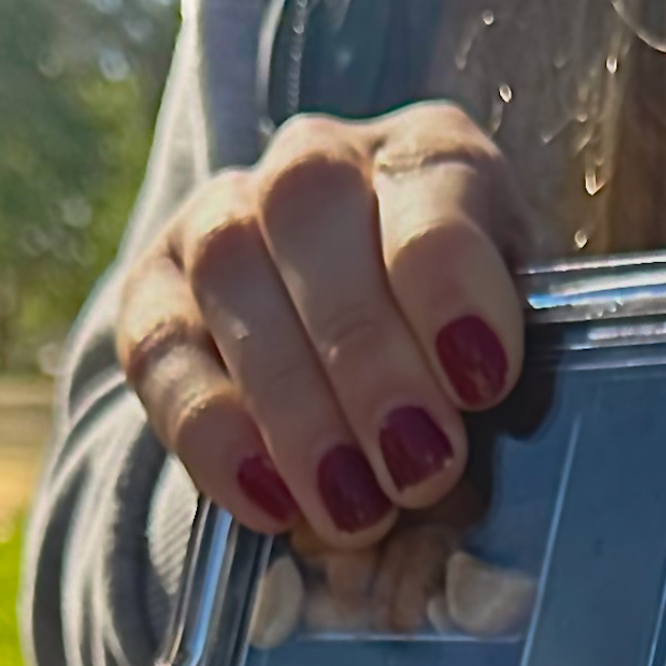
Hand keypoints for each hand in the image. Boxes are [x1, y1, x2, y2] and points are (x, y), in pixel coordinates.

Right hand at [117, 101, 529, 543]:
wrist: (367, 374)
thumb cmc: (461, 364)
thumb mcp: (512, 357)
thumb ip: (504, 389)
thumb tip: (465, 468)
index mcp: (428, 156)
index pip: (428, 182)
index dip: (449, 282)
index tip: (482, 380)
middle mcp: (316, 164)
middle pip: (310, 215)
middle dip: (367, 356)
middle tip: (416, 469)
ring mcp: (221, 218)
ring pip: (228, 274)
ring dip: (292, 405)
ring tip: (351, 509)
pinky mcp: (153, 293)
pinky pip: (159, 349)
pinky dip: (210, 433)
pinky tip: (268, 502)